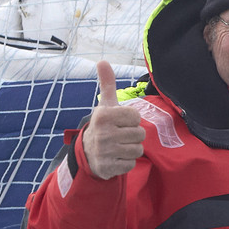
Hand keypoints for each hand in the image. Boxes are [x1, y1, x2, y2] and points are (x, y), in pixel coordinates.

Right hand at [83, 61, 145, 179]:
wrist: (88, 153)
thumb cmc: (104, 125)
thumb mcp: (105, 105)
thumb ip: (107, 84)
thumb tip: (102, 61)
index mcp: (103, 115)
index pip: (136, 117)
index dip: (132, 120)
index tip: (120, 122)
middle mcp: (103, 133)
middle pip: (140, 134)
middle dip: (133, 135)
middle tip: (119, 136)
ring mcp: (105, 151)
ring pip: (138, 149)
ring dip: (131, 149)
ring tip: (119, 146)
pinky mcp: (108, 167)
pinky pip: (131, 164)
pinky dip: (126, 162)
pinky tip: (116, 158)